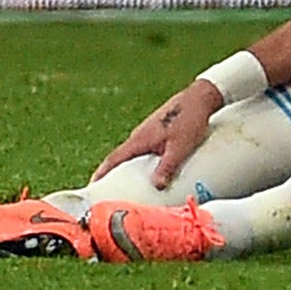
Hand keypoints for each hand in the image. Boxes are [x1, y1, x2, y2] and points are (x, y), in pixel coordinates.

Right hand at [91, 79, 221, 191]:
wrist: (199, 98)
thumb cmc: (190, 120)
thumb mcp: (179, 148)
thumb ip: (167, 167)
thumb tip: (156, 187)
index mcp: (140, 139)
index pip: (115, 158)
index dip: (102, 172)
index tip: (92, 185)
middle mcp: (139, 135)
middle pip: (120, 157)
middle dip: (111, 174)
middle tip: (107, 191)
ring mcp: (147, 132)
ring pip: (132, 153)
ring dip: (126, 168)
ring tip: (126, 186)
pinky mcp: (156, 131)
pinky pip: (142, 150)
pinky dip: (139, 162)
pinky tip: (148, 171)